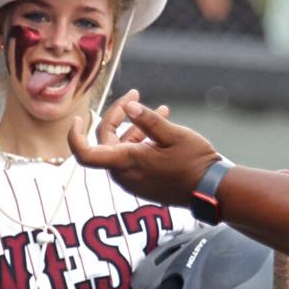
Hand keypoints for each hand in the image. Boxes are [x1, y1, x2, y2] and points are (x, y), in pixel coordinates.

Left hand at [69, 89, 219, 206]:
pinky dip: (140, 142)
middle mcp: (125, 175)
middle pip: (106, 142)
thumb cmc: (195, 162)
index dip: (76, 136)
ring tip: (160, 110)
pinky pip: (132, 160)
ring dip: (133, 128)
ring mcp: (133, 181)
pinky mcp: (143, 184)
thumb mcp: (174, 134)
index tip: (78, 118)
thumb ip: (149, 120)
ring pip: (121, 149)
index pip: (86, 153)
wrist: (212, 191)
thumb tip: (130, 106)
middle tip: (135, 97)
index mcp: (127, 162)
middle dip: (118, 116)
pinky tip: (160, 129)